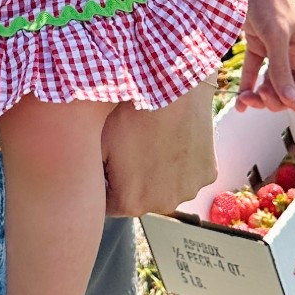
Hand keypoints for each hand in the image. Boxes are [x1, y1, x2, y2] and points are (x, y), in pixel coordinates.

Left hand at [101, 93, 216, 216]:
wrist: (171, 88)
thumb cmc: (129, 113)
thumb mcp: (97, 145)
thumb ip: (90, 174)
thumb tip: (86, 184)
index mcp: (130, 204)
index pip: (109, 204)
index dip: (106, 182)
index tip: (107, 159)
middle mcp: (162, 205)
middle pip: (141, 197)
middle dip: (134, 180)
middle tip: (132, 146)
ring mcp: (189, 191)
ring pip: (167, 185)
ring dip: (160, 172)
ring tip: (155, 139)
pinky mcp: (208, 174)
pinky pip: (189, 172)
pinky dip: (183, 160)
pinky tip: (175, 136)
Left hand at [233, 0, 294, 113]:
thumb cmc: (271, 2)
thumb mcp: (277, 37)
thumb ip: (282, 69)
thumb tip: (289, 99)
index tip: (282, 100)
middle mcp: (292, 59)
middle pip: (288, 93)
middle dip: (274, 101)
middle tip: (259, 96)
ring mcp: (275, 54)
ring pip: (270, 86)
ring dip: (259, 97)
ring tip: (245, 98)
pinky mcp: (258, 47)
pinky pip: (254, 73)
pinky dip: (247, 87)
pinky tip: (239, 101)